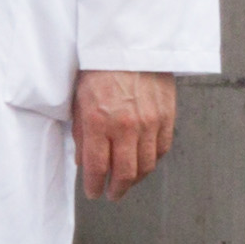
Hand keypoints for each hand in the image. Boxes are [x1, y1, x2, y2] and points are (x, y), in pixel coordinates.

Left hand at [77, 69, 177, 198]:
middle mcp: (126, 126)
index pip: (98, 167)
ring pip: (147, 165)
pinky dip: (152, 161)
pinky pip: (162, 149)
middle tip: (112, 195)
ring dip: (136, 179)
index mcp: (99, 122)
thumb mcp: (78, 102)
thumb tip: (83, 162)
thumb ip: (81, 135)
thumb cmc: (97, 72)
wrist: (129, 48)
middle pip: (126, 172)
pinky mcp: (167, 118)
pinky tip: (143, 163)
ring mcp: (150, 123)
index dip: (94, 186)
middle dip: (117, 189)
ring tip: (127, 182)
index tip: (92, 193)